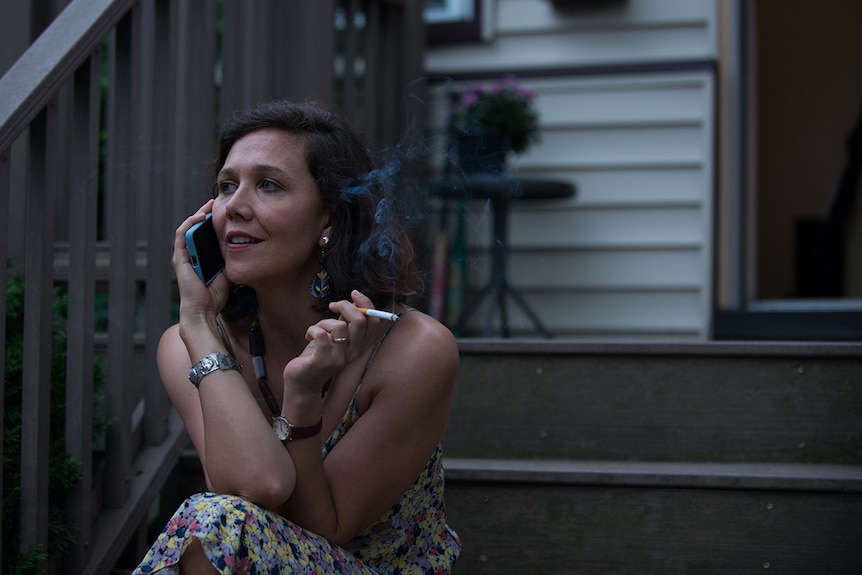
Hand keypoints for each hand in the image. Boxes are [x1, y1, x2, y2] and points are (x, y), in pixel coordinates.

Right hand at [173, 200, 229, 319]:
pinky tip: (200, 216)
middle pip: (196, 230)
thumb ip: (229, 260)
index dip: (212, 223)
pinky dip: (190, 224)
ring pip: (188, 229)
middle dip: (205, 214)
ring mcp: (183, 256)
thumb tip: (241, 247)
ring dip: (197, 215)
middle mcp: (190, 255)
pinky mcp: (179, 258)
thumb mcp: (226, 272)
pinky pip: (182, 236)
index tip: (224, 213)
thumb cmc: (214, 296)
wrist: (203, 310)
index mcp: (200, 258)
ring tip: (209, 205)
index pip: (204, 235)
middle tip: (216, 203)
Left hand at [281, 291, 382, 398]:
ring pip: (338, 326)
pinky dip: (312, 329)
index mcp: (360, 346)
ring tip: (317, 329)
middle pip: (360, 321)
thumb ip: (346, 323)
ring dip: (324, 322)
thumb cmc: (318, 355)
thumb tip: (354, 302)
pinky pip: (320, 334)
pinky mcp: (322, 361)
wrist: (302, 382)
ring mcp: (338, 358)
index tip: (354, 295)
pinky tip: (308, 335)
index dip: (366, 303)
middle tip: (333, 306)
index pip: (374, 321)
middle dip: (345, 306)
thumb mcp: (336, 337)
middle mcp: (353, 353)